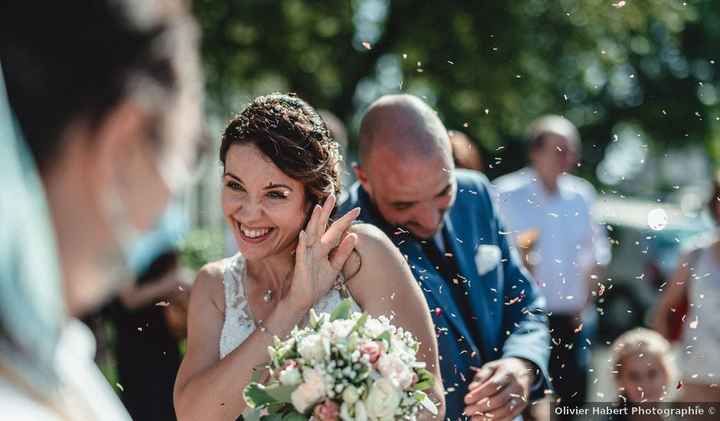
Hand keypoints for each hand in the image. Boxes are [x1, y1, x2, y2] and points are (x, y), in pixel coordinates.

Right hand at [286, 193, 359, 311]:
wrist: (302, 300)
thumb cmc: (316, 284)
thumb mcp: (334, 268)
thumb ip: (343, 253)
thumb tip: (354, 236)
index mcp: (323, 248)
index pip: (336, 231)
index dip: (345, 220)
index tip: (357, 209)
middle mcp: (315, 248)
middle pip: (321, 226)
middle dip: (326, 211)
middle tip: (332, 196)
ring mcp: (307, 255)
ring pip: (311, 234)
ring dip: (313, 222)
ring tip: (318, 208)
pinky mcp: (301, 265)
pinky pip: (302, 253)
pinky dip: (303, 243)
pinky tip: (304, 233)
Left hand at [463, 358, 536, 420]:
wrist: (524, 370)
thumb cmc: (503, 369)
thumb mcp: (491, 366)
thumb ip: (481, 376)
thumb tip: (471, 389)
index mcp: (508, 373)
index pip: (492, 385)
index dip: (479, 394)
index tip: (466, 399)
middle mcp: (517, 386)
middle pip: (499, 400)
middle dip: (481, 407)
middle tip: (467, 410)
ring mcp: (521, 397)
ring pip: (505, 411)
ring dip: (488, 417)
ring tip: (474, 418)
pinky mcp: (522, 406)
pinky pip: (510, 416)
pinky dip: (497, 420)